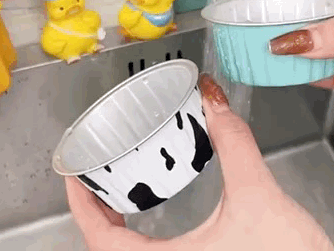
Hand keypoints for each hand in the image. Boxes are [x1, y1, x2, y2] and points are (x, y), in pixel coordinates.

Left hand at [65, 75, 333, 250]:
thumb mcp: (260, 198)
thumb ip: (235, 144)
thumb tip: (214, 98)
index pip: (102, 240)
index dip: (81, 204)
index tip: (73, 171)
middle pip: (111, 247)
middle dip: (98, 207)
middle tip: (97, 170)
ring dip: (119, 222)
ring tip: (121, 184)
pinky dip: (145, 234)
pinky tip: (159, 211)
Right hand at [269, 0, 333, 122]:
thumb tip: (298, 39)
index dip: (298, 3)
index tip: (270, 12)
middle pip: (321, 26)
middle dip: (294, 31)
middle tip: (262, 36)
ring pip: (323, 53)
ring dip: (300, 55)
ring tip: (270, 56)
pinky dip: (313, 77)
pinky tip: (294, 75)